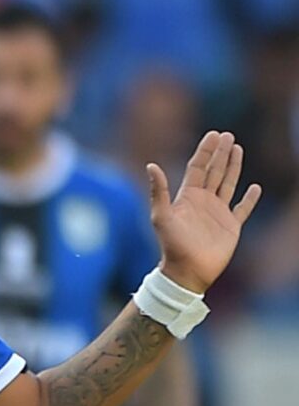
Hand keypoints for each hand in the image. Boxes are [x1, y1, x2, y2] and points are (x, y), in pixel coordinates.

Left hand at [145, 130, 261, 294]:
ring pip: (228, 184)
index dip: (205, 151)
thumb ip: (158, 191)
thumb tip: (151, 165)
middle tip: (228, 135)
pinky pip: (242, 209)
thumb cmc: (171, 245)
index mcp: (187, 196)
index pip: (198, 167)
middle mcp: (203, 201)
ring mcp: (218, 213)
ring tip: (238, 149)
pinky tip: (255, 187)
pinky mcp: (231, 226)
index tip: (213, 134)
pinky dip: (249, 199)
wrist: (186, 271)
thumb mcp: (161, 216)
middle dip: (220, 153)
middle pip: (214, 171)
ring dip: (233, 167)